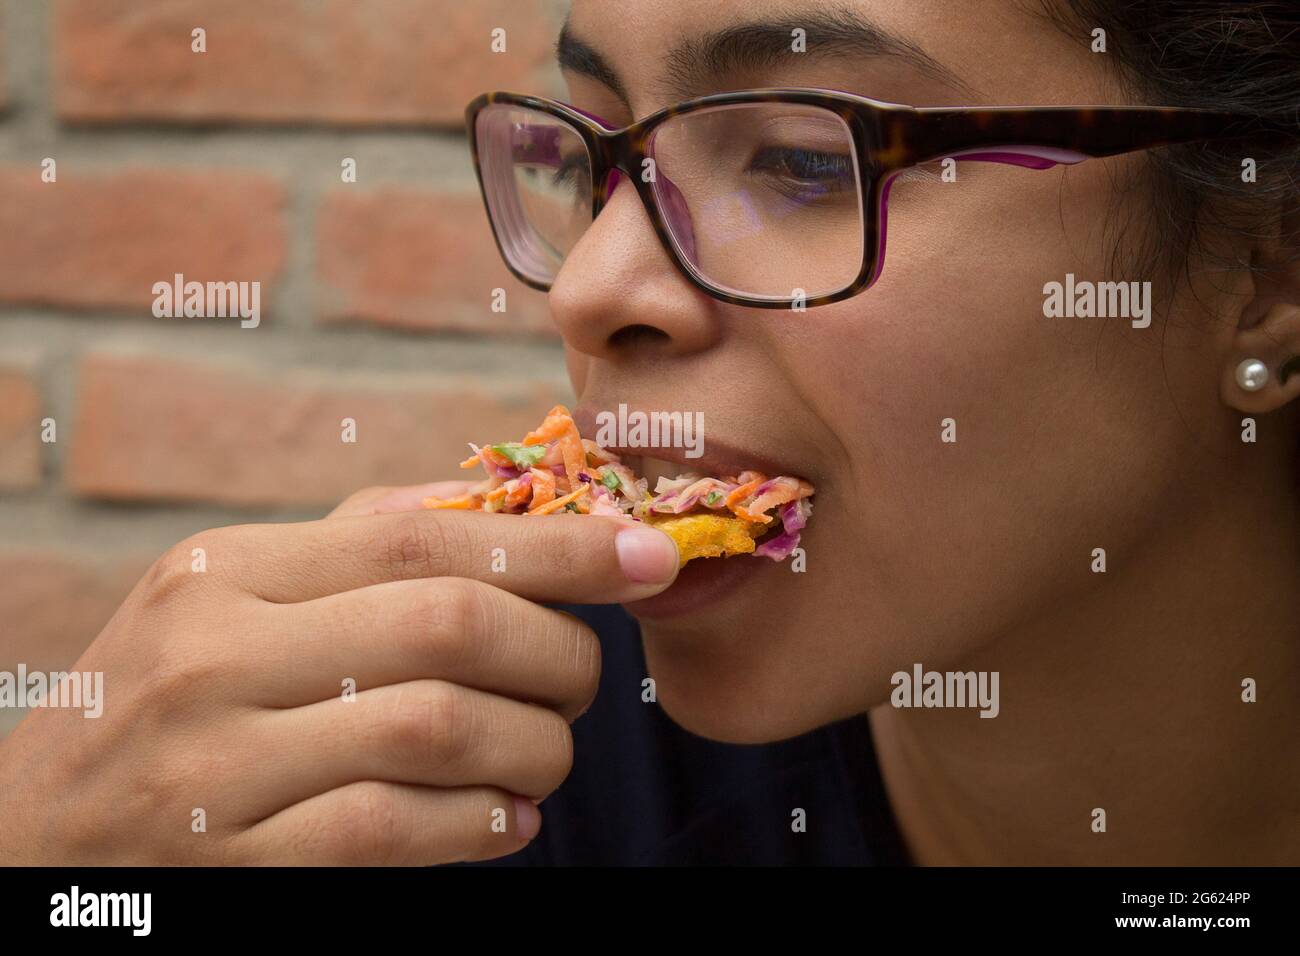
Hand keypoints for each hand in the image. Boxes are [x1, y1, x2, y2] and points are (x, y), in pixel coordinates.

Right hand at [0, 482, 678, 863]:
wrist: (29, 844)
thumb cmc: (166, 704)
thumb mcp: (230, 602)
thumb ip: (357, 549)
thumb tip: (509, 506)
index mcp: (227, 568)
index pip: (426, 535)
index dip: (559, 544)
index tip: (650, 556)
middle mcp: (215, 653)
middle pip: (450, 624)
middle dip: (558, 652)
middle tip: (584, 679)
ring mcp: (215, 765)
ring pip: (442, 728)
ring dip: (535, 746)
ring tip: (549, 758)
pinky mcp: (232, 864)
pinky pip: (396, 832)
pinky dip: (481, 826)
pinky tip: (509, 822)